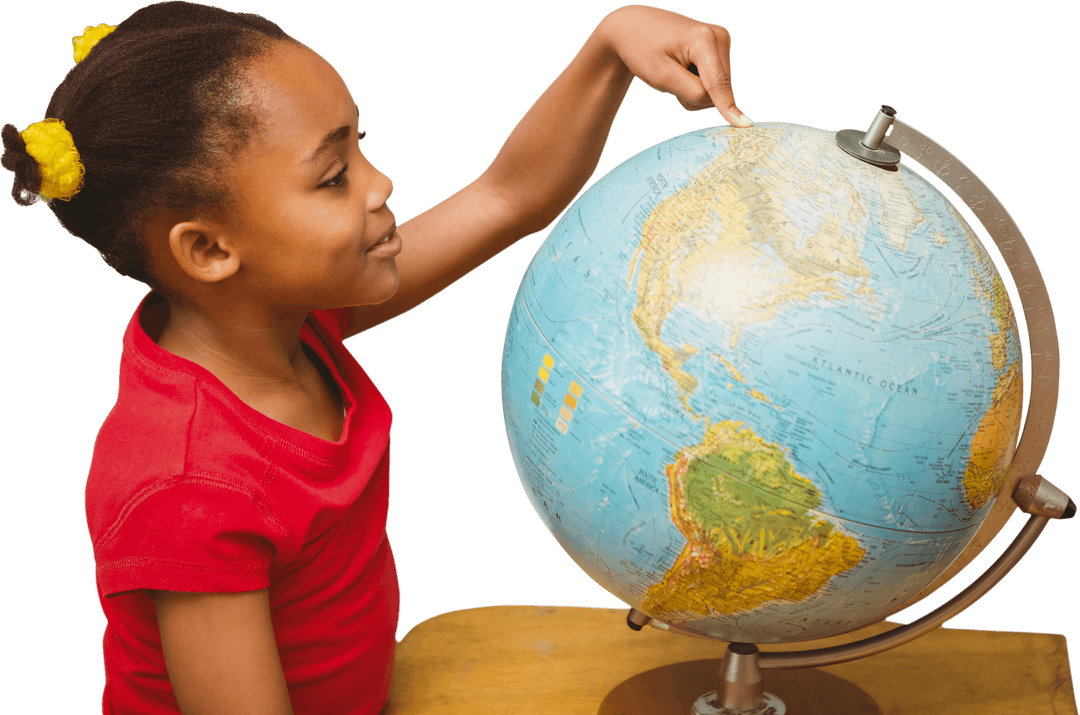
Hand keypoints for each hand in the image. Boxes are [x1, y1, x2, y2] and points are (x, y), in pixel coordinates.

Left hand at [598, 5, 751, 126]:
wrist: (634, 27)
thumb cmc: (643, 51)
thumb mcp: (662, 77)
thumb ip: (695, 94)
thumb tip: (729, 110)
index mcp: (703, 39)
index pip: (717, 84)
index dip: (728, 108)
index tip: (746, 125)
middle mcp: (719, 37)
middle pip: (717, 91)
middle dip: (694, 95)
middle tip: (669, 78)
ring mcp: (722, 41)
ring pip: (717, 90)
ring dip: (695, 90)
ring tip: (675, 70)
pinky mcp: (720, 48)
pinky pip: (715, 83)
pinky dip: (697, 83)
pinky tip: (683, 68)